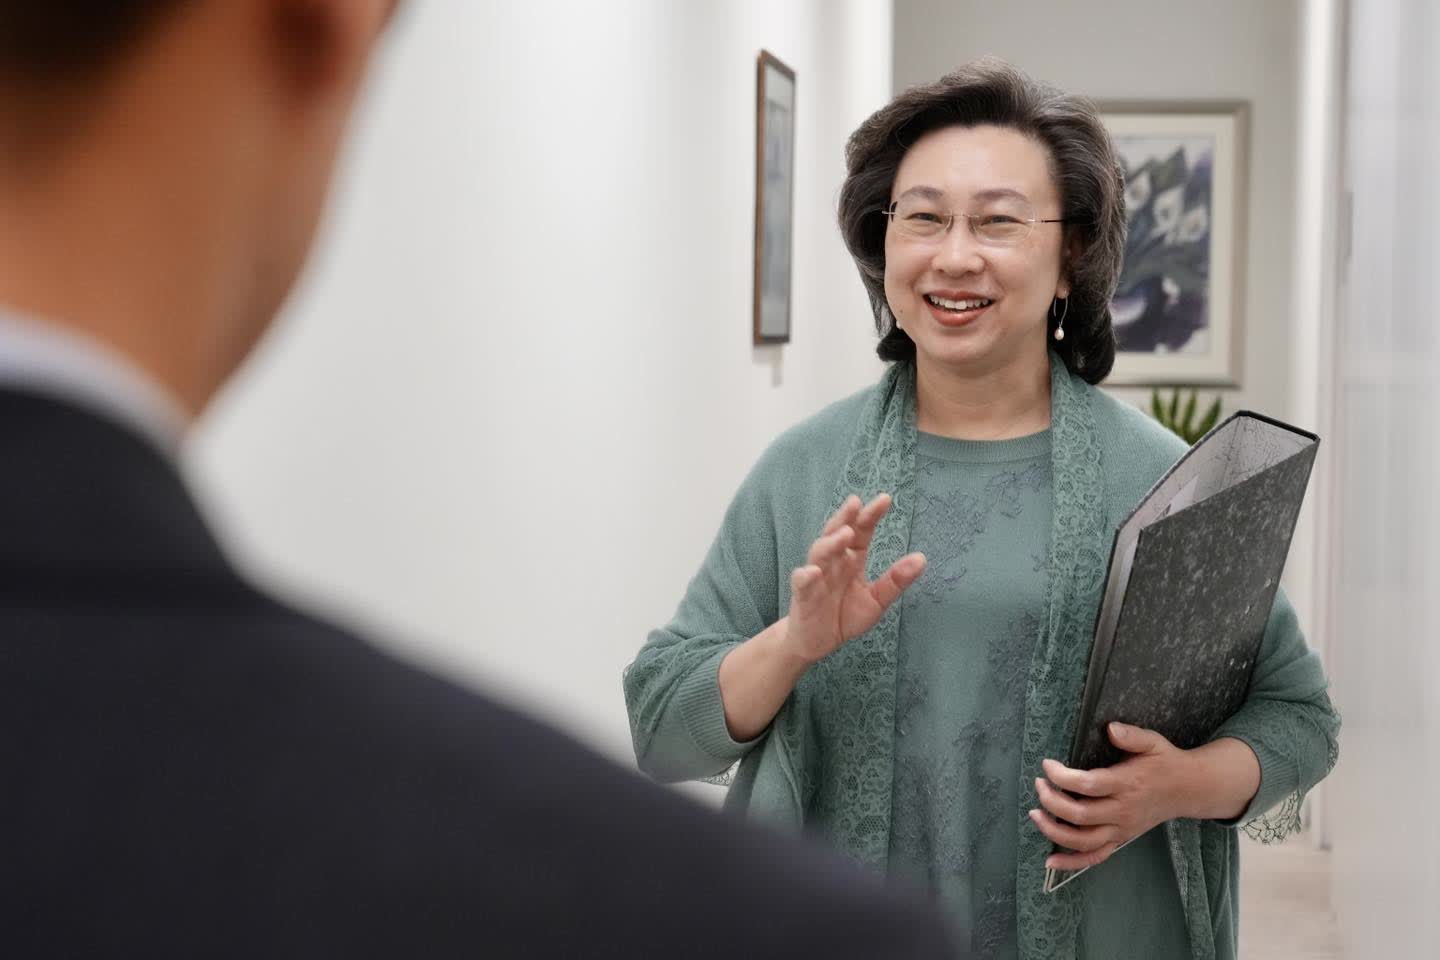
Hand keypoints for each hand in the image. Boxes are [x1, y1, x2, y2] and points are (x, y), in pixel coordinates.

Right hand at [784, 493, 925, 664]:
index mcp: (852, 559)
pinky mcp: (802, 596)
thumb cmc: (844, 616)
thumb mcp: (876, 600)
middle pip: (836, 533)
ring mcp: (816, 577)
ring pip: (820, 553)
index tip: (885, 499)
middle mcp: (833, 562)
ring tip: (845, 534)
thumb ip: (896, 580)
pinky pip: (801, 583)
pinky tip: (813, 572)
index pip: (861, 532)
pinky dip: (805, 576)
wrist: (817, 642)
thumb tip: (922, 558)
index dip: (870, 516)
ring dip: (831, 543)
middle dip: (845, 518)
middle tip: (856, 503)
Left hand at [1028, 722, 1189, 871]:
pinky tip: (1051, 861)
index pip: (1088, 785)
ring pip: (1084, 841)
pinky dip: (1072, 863)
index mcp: (1127, 784)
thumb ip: (1131, 735)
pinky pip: (1095, 857)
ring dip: (1054, 831)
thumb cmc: (1164, 762)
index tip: (1047, 765)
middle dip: (1051, 801)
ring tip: (1036, 813)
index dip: (1062, 776)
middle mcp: (1123, 811)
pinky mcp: (1121, 840)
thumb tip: (1110, 728)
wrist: (1187, 790)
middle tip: (1039, 784)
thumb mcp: (1152, 742)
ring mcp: (1121, 830)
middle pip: (1080, 815)